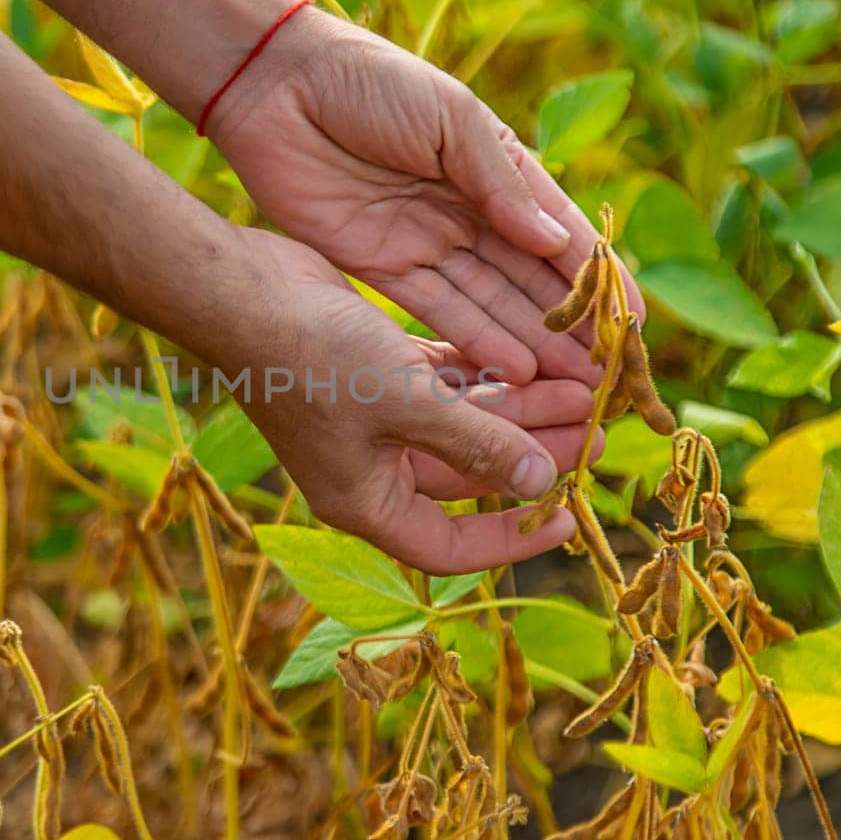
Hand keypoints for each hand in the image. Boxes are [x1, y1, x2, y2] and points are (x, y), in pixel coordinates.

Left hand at [207, 11, 642, 388]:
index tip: (634, 321)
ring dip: (533, 343)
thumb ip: (500, 183)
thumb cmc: (369, 80)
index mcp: (495, 166)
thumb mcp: (449, 119)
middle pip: (529, 279)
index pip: (559, 230)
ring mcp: (425, 241)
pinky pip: (437, 311)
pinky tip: (515, 370)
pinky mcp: (380, 265)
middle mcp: (467, 210)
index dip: (597, 277)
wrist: (277, 85)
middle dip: (572, 326)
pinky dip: (475, 339)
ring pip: (491, 303)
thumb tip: (556, 244)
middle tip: (612, 373)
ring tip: (575, 384)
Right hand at [219, 229, 601, 573]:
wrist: (242, 292)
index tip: (569, 515)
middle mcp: (371, 468)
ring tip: (582, 390)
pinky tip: (533, 361)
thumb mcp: (406, 404)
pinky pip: (444, 386)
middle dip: (534, 455)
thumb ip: (477, 444)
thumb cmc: (314, 358)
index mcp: (366, 502)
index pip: (451, 547)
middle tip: (598, 433)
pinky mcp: (377, 371)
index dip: (513, 539)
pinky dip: (485, 378)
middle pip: (469, 477)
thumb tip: (540, 482)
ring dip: (520, 410)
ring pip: (464, 425)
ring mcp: (373, 420)